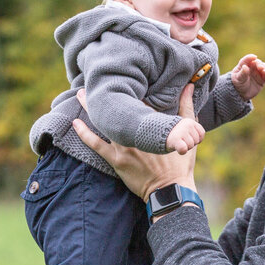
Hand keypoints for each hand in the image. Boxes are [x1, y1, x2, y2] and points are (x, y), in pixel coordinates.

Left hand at [73, 84, 198, 199]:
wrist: (171, 189)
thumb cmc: (180, 162)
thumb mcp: (188, 131)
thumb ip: (187, 107)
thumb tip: (189, 87)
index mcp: (152, 121)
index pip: (137, 98)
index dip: (127, 86)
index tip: (118, 75)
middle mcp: (136, 130)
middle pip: (117, 106)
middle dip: (105, 91)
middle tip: (93, 78)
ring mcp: (124, 145)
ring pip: (103, 121)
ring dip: (91, 107)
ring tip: (81, 94)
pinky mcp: (116, 160)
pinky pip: (96, 144)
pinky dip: (85, 133)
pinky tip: (75, 123)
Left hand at [231, 54, 264, 100]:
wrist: (241, 94)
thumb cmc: (238, 84)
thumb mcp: (238, 79)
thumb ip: (242, 73)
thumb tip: (245, 66)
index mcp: (244, 65)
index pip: (247, 59)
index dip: (250, 57)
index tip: (254, 57)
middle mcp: (252, 67)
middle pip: (258, 62)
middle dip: (260, 64)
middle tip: (260, 67)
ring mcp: (258, 73)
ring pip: (264, 67)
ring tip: (263, 71)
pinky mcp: (262, 79)